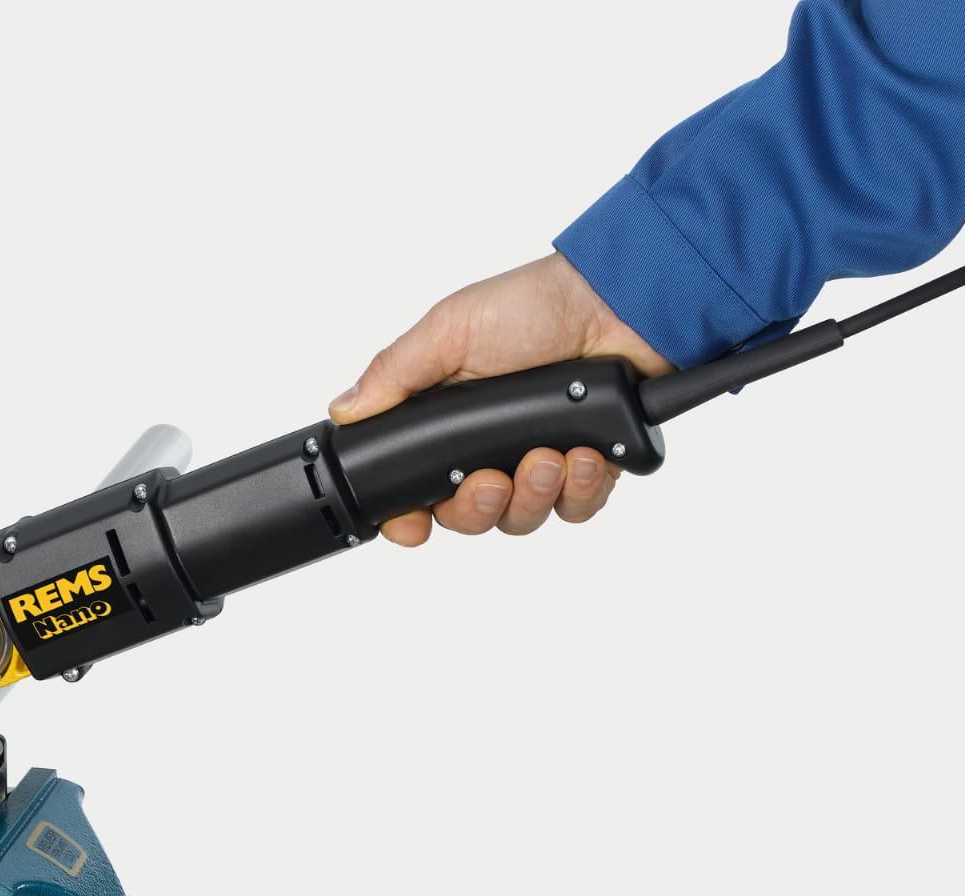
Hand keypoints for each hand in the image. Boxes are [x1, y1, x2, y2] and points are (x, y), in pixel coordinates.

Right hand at [329, 253, 671, 546]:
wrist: (620, 302)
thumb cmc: (536, 305)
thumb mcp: (449, 331)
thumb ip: (395, 376)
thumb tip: (344, 411)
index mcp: (447, 421)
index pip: (415, 490)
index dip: (410, 517)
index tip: (414, 524)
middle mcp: (489, 448)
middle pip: (467, 517)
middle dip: (477, 507)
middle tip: (491, 478)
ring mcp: (539, 460)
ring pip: (522, 520)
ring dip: (533, 495)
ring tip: (550, 455)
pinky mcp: (588, 466)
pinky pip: (577, 509)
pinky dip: (580, 489)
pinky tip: (586, 454)